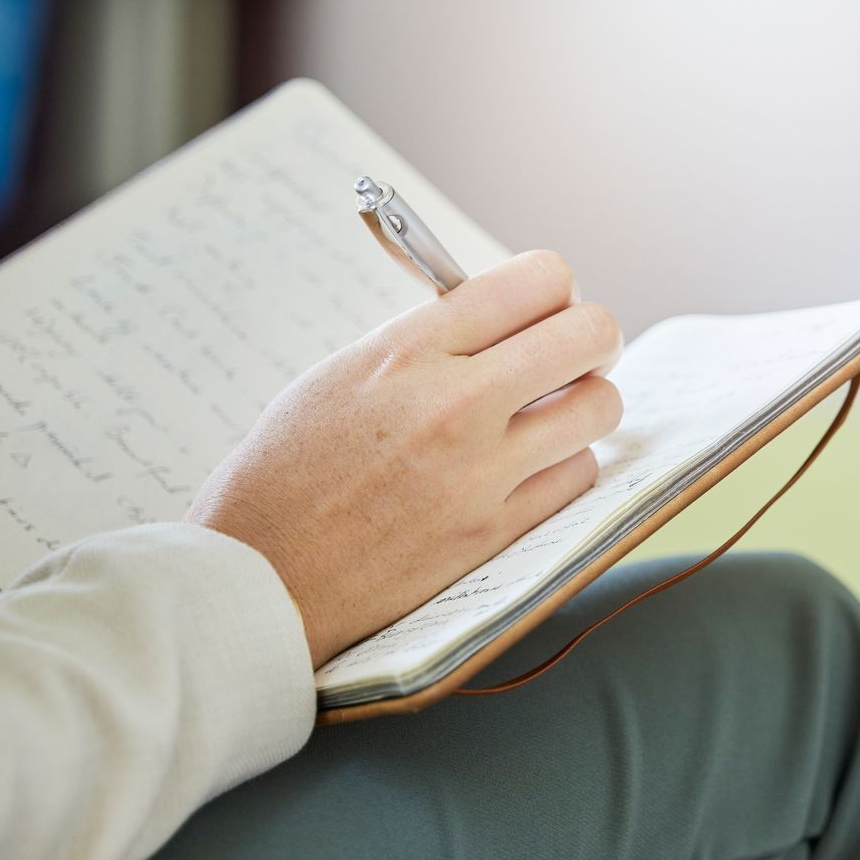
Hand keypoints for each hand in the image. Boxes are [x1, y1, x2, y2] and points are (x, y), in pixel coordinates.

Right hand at [187, 250, 623, 667]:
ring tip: (554, 416)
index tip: (550, 308)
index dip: (556, 289)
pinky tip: (530, 470)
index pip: (535, 281)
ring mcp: (481, 472)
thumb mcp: (340, 376)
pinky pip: (578, 475)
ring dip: (586, 406)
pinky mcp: (495, 532)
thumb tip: (501, 318)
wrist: (258, 578)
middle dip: (592, 339)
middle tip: (575, 358)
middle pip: (590, 334)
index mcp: (407, 351)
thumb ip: (425, 343)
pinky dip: (564, 467)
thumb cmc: (285, 473)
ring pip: (600, 408)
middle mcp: (454, 404)